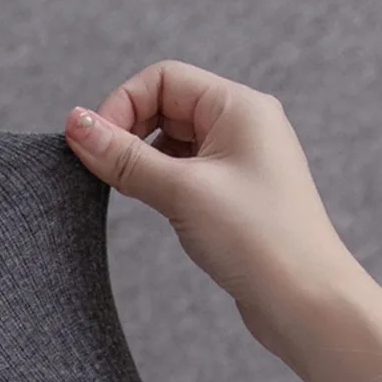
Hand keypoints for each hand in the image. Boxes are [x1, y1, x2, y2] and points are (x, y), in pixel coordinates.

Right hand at [66, 60, 381, 381]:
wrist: (306, 302)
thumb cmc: (260, 240)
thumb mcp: (181, 191)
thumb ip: (124, 157)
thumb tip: (76, 125)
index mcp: (239, 107)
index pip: (163, 78)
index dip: (122, 105)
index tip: (94, 145)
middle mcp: (242, 125)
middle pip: (165, 104)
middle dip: (129, 131)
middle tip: (105, 169)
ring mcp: (239, 159)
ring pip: (171, 140)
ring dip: (142, 158)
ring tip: (131, 190)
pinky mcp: (232, 192)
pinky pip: (183, 169)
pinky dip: (159, 180)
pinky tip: (154, 204)